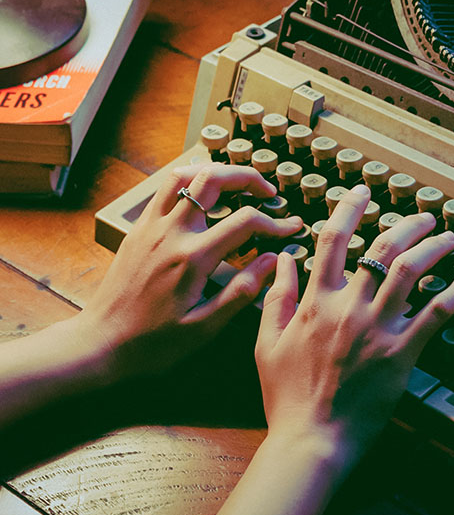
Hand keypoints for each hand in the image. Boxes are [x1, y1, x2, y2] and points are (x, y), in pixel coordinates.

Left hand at [78, 163, 301, 376]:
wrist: (101, 342)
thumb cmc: (153, 342)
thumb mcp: (204, 327)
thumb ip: (242, 291)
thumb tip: (271, 261)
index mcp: (192, 258)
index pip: (245, 222)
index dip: (275, 222)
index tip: (291, 227)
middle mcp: (170, 233)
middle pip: (212, 179)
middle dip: (246, 177)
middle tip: (267, 190)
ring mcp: (150, 227)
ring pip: (184, 175)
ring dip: (214, 172)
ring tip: (236, 184)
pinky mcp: (138, 230)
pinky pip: (164, 190)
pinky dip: (189, 183)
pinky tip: (202, 198)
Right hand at [255, 185, 453, 472]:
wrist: (310, 439)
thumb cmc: (286, 396)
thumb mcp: (266, 342)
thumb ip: (276, 297)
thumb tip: (283, 259)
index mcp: (315, 301)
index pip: (332, 240)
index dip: (348, 209)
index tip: (362, 191)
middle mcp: (349, 307)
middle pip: (382, 249)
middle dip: (406, 224)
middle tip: (424, 215)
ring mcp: (377, 329)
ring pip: (410, 272)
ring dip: (433, 246)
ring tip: (449, 235)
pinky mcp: (402, 354)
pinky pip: (436, 314)